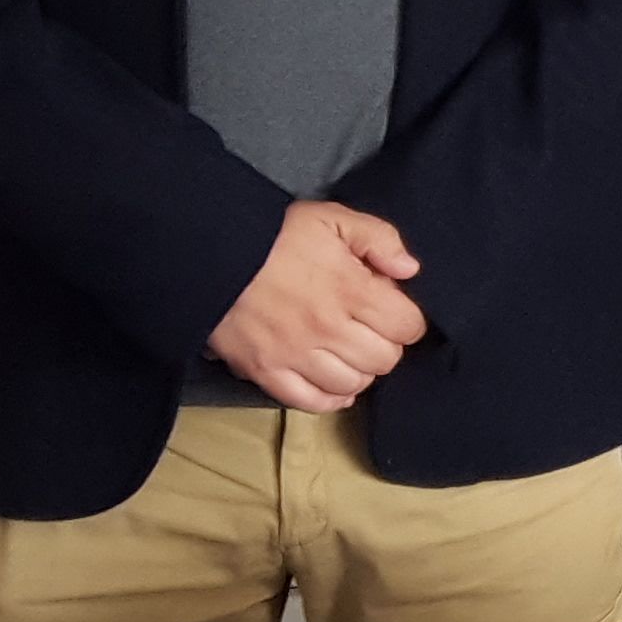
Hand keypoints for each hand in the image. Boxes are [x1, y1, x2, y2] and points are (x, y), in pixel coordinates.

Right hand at [204, 199, 426, 411]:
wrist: (212, 253)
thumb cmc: (276, 235)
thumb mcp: (333, 218)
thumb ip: (380, 239)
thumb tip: (409, 270)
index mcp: (350, 290)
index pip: (406, 327)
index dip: (406, 320)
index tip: (393, 311)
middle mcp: (327, 329)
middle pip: (383, 359)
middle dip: (385, 345)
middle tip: (369, 331)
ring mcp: (295, 354)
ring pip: (351, 384)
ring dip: (358, 371)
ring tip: (349, 353)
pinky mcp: (266, 371)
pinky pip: (310, 402)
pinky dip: (329, 399)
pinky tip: (333, 384)